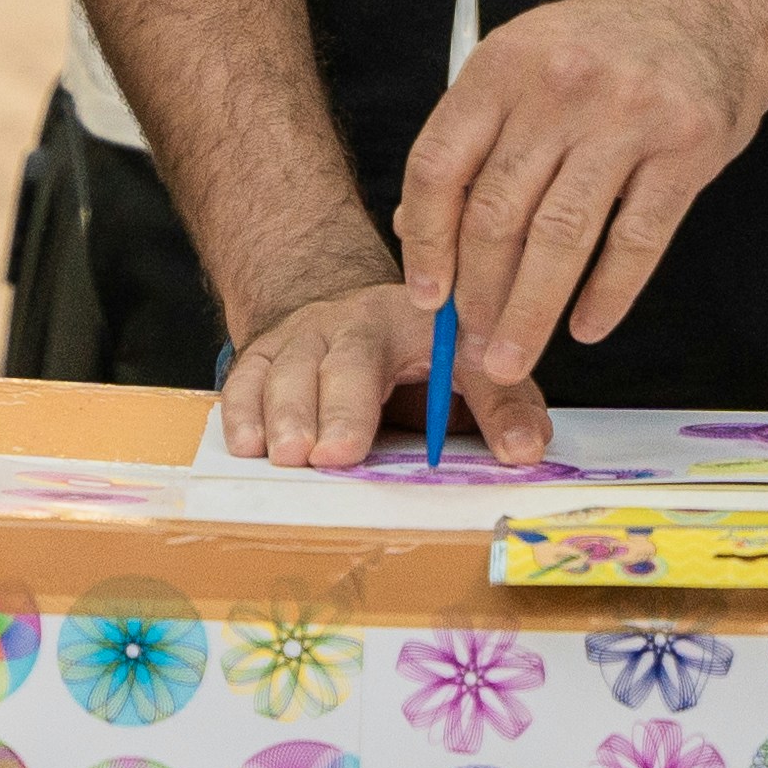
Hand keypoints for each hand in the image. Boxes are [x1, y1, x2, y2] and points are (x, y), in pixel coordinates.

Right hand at [213, 270, 555, 470]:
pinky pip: (244, 378)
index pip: (405, 350)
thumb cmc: (420, 349)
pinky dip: (240, 409)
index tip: (359, 446)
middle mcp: (345, 322)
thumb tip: (527, 451)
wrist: (349, 311)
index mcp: (405, 320)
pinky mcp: (262, 355)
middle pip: (335, 361)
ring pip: (282, 369)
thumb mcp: (469, 362)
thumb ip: (502, 403)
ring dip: (279, 413)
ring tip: (283, 456)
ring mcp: (299, 337)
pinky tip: (246, 443)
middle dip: (325, 410)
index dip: (383, 396)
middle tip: (320, 456)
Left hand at [396, 0, 767, 391]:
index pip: (440, 164)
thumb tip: (417, 231)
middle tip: (472, 349)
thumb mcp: (526, 61)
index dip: (425, 241)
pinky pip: (636, 241)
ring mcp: (628, 115)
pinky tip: (587, 327)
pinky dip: (607, 295)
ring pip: (561, 238)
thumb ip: (475, 137)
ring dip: (530, 312)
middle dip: (477, 295)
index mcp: (505, 62)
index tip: (426, 297)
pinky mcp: (688, 147)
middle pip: (498, 212)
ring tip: (512, 359)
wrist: (720, 8)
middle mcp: (561, 84)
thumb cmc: (608, 45)